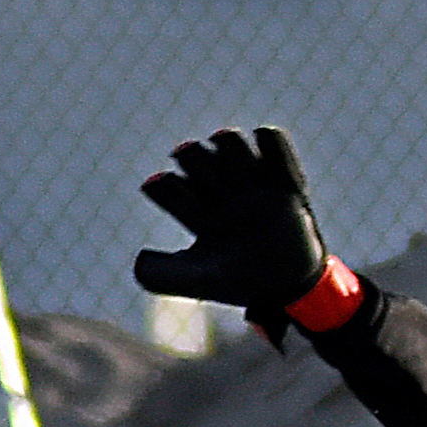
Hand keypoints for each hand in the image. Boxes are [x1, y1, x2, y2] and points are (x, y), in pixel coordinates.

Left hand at [131, 128, 347, 333]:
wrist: (289, 286)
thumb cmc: (240, 282)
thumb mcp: (201, 281)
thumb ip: (162, 276)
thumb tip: (137, 257)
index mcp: (196, 213)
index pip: (169, 187)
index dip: (164, 188)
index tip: (164, 193)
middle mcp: (219, 193)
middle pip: (193, 155)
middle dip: (193, 159)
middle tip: (208, 183)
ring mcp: (251, 182)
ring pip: (228, 139)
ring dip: (227, 144)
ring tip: (240, 170)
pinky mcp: (283, 178)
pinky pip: (273, 140)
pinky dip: (268, 141)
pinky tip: (265, 160)